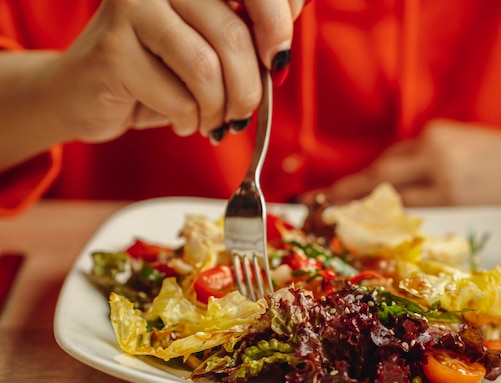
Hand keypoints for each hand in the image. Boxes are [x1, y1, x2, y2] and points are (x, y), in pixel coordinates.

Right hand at [43, 0, 305, 141]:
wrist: (88, 94)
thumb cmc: (160, 73)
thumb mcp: (210, 51)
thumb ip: (247, 40)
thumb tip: (282, 55)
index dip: (278, 24)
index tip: (279, 62)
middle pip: (235, 36)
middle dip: (249, 89)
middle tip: (244, 114)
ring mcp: (132, 7)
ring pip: (206, 68)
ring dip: (219, 110)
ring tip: (213, 122)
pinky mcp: (112, 50)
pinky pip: (178, 98)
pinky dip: (190, 121)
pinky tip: (183, 122)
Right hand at [301, 119, 500, 222]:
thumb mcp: (468, 220)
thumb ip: (425, 218)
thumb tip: (383, 222)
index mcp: (449, 191)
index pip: (388, 201)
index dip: (351, 208)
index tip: (323, 213)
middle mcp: (438, 160)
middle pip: (378, 176)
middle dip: (345, 190)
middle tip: (318, 202)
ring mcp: (438, 140)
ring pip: (388, 160)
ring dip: (365, 178)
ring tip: (344, 194)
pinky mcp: (442, 129)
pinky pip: (402, 150)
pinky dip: (387, 165)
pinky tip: (378, 178)